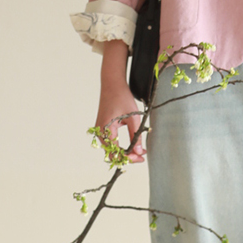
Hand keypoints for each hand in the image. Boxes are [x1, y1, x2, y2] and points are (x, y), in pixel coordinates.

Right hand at [96, 40, 145, 161]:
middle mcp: (99, 132)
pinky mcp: (102, 128)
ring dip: (124, 153)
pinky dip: (120, 146)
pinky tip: (132, 145)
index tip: (141, 157)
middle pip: (112, 154)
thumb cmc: (122, 97)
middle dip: (127, 157)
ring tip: (139, 152)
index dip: (129, 158)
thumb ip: (136, 135)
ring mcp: (100, 131)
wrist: (112, 84)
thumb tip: (140, 152)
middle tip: (142, 156)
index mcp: (105, 129)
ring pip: (111, 149)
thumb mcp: (133, 116)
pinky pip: (111, 142)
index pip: (116, 152)